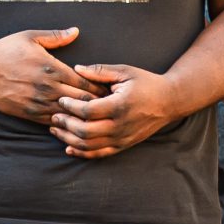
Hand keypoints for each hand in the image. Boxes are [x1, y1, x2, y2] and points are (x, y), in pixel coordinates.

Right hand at [0, 28, 98, 122]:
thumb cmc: (6, 50)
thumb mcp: (30, 37)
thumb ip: (56, 36)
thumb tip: (76, 31)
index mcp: (52, 68)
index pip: (84, 83)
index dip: (99, 89)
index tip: (108, 92)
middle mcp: (47, 87)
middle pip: (81, 101)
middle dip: (96, 104)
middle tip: (107, 107)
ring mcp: (37, 102)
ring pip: (68, 114)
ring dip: (82, 116)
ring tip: (94, 118)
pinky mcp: (28, 113)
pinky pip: (52, 121)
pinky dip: (64, 123)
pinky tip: (72, 122)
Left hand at [53, 63, 183, 158]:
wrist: (170, 101)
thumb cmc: (146, 83)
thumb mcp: (124, 71)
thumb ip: (99, 70)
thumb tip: (76, 68)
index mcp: (120, 105)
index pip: (87, 110)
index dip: (70, 106)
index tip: (61, 99)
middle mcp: (120, 125)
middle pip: (84, 131)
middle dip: (66, 124)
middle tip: (54, 115)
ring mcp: (122, 138)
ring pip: (89, 146)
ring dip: (69, 139)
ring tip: (56, 130)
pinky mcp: (123, 145)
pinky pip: (99, 154)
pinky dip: (81, 153)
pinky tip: (69, 147)